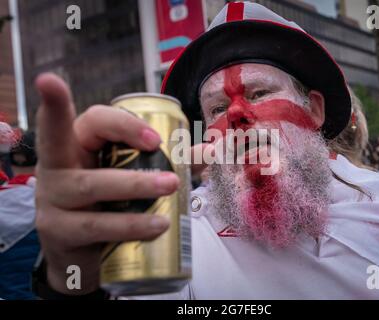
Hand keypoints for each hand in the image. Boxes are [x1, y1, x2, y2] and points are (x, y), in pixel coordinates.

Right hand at [35, 74, 179, 294]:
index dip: (122, 123)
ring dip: (134, 186)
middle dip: (123, 139)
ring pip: (90, 186)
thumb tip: (210, 151)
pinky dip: (128, 226)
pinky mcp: (57, 231)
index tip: (155, 138)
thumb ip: (169, 161)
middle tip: (169, 168)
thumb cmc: (107, 202)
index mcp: (76, 143)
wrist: (79, 252)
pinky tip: (156, 227)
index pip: (93, 119)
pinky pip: (94, 226)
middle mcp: (56, 165)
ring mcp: (52, 198)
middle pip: (75, 142)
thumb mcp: (129, 176)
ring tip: (170, 190)